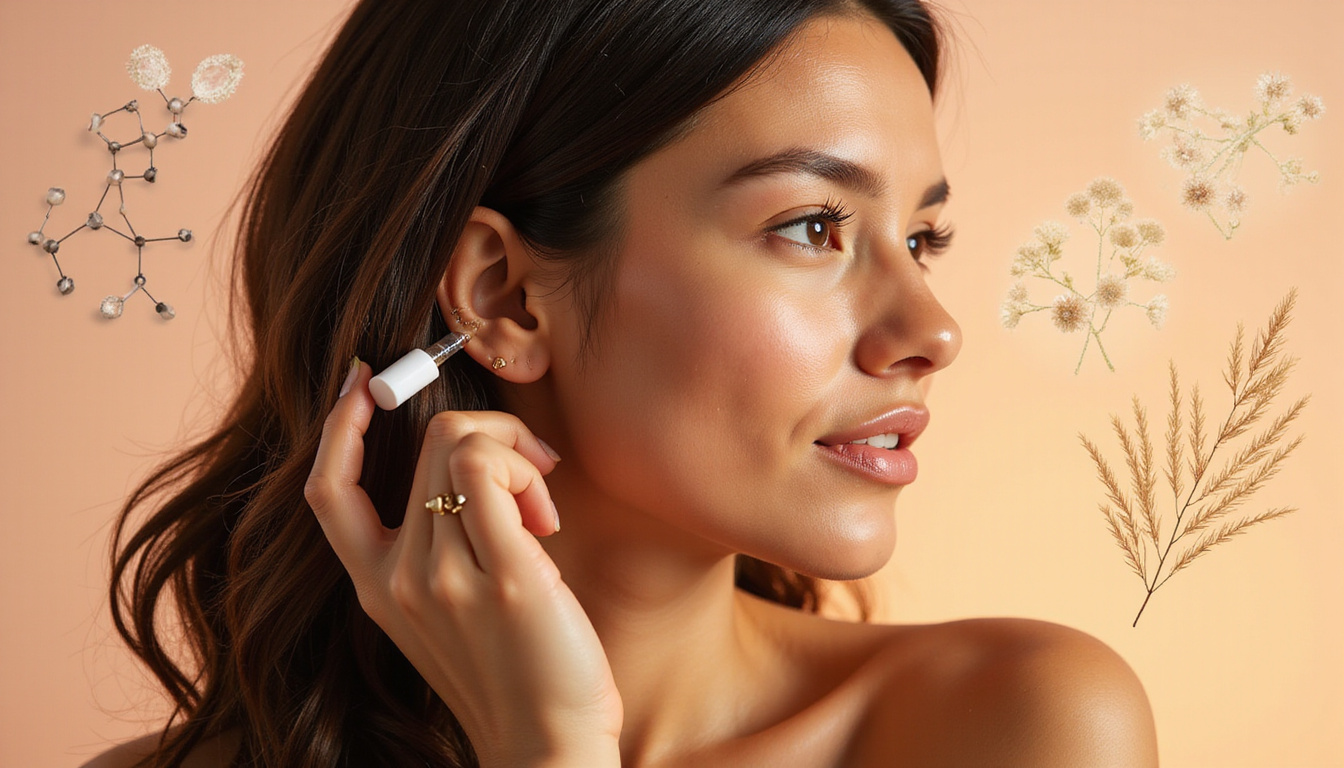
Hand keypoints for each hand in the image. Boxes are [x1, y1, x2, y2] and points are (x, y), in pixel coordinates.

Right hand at [305, 360, 622, 766]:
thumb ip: (438, 547)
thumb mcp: (448, 612)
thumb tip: (469, 466)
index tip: (365, 380)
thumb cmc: (513, 674)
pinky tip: (547, 516)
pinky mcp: (502, 575)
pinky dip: (526, 466)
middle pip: (427, 442)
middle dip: (491, 436)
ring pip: (462, 443)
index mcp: (374, 587)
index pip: (327, 490)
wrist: (546, 746)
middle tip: (533, 479)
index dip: (338, 425)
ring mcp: (442, 577)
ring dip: (518, 454)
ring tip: (542, 511)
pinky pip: (490, 467)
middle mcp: (396, 579)